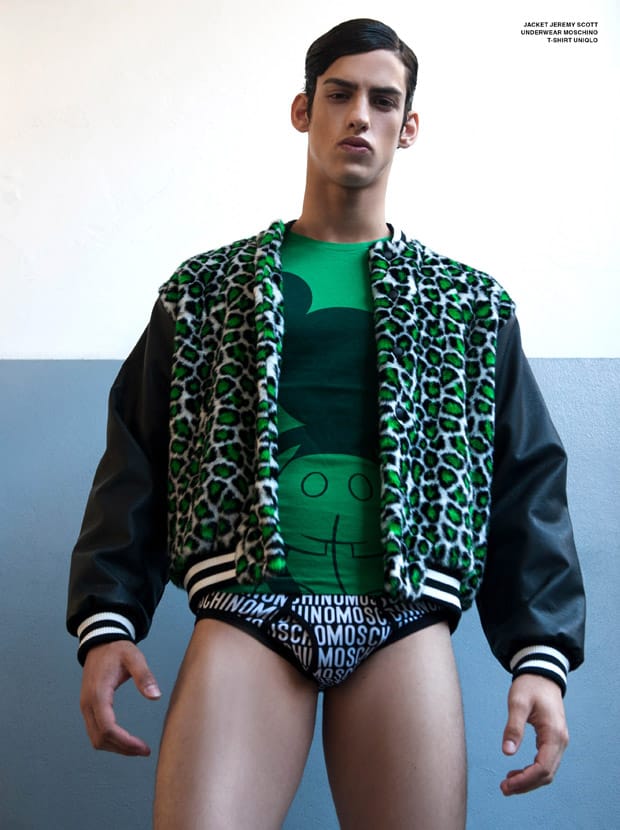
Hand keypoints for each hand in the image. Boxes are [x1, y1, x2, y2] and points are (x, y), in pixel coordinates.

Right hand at [80, 640, 160, 756]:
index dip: (125, 742)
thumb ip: (144, 676)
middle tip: (144, 751)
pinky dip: (109, 740)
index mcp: (98, 694)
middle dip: (122, 749)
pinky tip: (125, 739)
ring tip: (137, 748)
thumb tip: (155, 696)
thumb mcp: (134, 657)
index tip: (143, 748)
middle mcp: (88, 704)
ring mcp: (86, 707)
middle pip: (100, 739)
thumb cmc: (117, 649)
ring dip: (115, 747)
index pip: (108, 728)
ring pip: (96, 739)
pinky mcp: (88, 707)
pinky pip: (95, 731)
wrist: (100, 642)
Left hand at [500, 674, 568, 795]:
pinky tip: (517, 772)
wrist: (542, 674)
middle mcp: (560, 741)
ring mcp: (559, 741)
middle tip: (503, 789)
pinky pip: (546, 762)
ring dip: (529, 780)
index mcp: (553, 733)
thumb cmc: (530, 686)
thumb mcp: (517, 702)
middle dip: (526, 784)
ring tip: (508, 784)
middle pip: (546, 774)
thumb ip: (513, 727)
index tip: (507, 784)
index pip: (543, 767)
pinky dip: (532, 771)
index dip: (525, 780)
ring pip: (547, 771)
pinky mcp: (553, 740)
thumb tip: (507, 752)